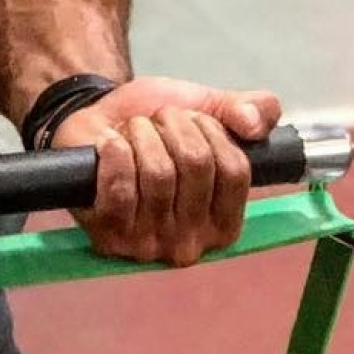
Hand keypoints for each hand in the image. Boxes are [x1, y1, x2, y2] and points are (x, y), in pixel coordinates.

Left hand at [50, 79, 280, 266]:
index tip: (191, 118)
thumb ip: (251, 109)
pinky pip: (120, 186)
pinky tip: (109, 142)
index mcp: (224, 223)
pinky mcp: (109, 237)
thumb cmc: (157, 127)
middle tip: (157, 121)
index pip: (235, 170)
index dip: (211, 130)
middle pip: (196, 165)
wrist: (99, 125)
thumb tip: (254, 123)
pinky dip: (114, 150)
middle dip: (174, 125)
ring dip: (142, 133)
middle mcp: (191, 244)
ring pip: (158, 173)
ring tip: (133, 130)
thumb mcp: (209, 107)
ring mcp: (149, 246)